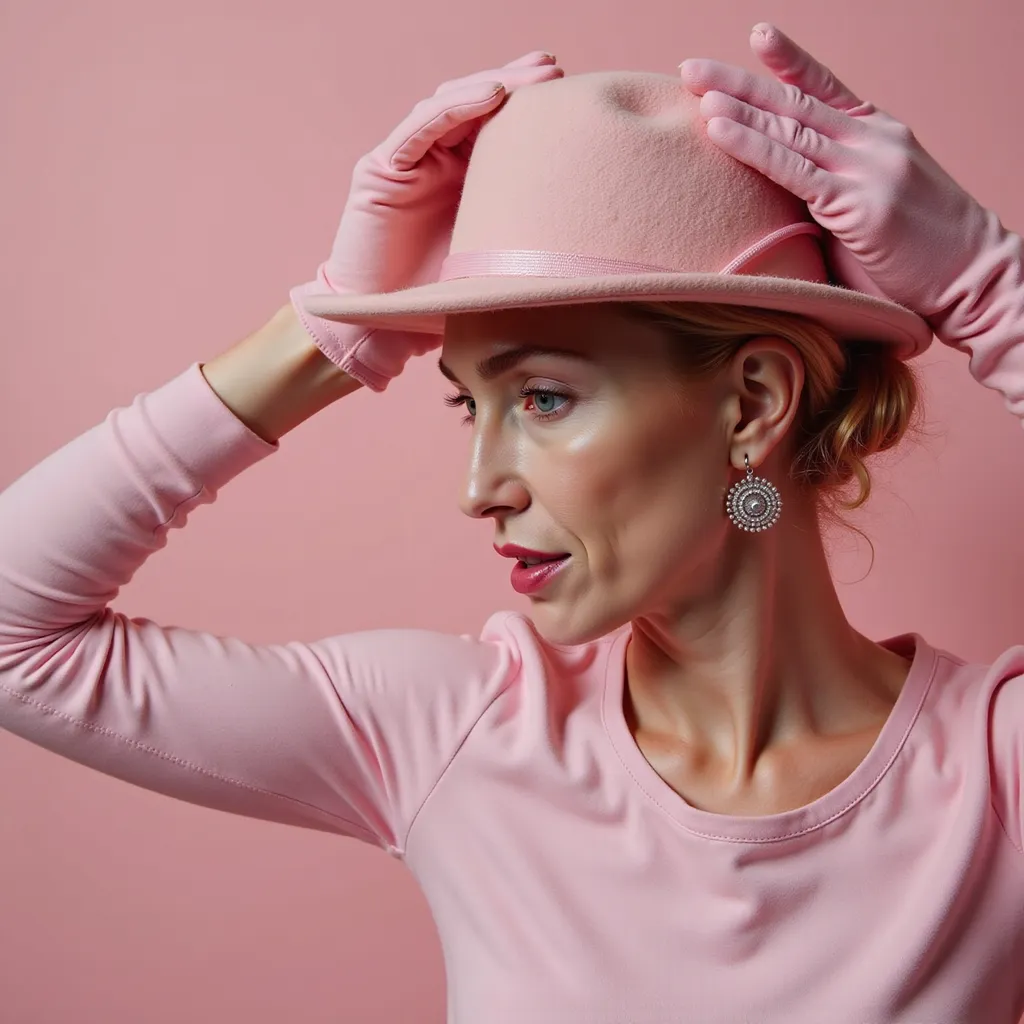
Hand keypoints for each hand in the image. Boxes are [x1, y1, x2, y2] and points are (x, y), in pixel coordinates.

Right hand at [290, 52, 563, 391]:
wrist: (384, 329)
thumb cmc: (441, 304)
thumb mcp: (499, 266)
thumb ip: (531, 240)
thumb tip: (601, 231)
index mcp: (467, 183)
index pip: (501, 130)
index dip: (533, 108)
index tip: (575, 96)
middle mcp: (437, 165)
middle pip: (477, 108)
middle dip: (517, 84)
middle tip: (555, 72)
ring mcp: (407, 164)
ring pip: (449, 107)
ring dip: (490, 86)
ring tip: (531, 77)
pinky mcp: (379, 171)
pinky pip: (417, 130)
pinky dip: (452, 108)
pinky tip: (489, 95)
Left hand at [679, 23, 1008, 344]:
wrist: (974, 278)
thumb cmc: (921, 257)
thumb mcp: (874, 208)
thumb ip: (832, 193)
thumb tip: (785, 203)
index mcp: (878, 135)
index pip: (825, 88)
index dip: (788, 61)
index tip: (756, 36)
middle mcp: (871, 140)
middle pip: (794, 102)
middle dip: (738, 82)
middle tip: (692, 68)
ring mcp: (866, 167)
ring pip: (788, 127)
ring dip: (736, 107)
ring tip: (696, 90)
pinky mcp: (856, 202)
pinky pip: (791, 168)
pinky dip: (751, 146)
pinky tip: (718, 129)